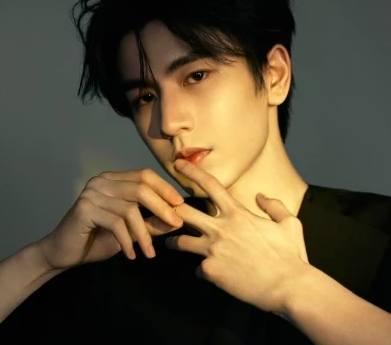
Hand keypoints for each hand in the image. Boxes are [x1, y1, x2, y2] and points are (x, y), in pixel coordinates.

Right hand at [38, 169, 183, 270]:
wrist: (63, 253)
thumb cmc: (98, 239)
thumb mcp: (131, 230)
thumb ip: (151, 222)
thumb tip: (177, 220)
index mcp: (113, 179)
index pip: (144, 175)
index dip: (164, 188)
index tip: (180, 204)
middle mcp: (102, 181)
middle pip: (140, 188)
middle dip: (162, 207)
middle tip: (177, 224)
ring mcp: (91, 193)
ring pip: (130, 209)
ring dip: (144, 234)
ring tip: (150, 253)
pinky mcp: (84, 208)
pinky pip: (116, 224)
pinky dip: (127, 241)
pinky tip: (131, 255)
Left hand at [165, 159, 309, 314]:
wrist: (289, 287)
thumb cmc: (290, 254)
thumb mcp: (289, 223)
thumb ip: (274, 206)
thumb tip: (260, 196)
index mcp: (237, 213)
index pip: (210, 185)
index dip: (192, 172)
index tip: (179, 165)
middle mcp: (220, 228)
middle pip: (183, 212)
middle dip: (170, 208)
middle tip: (162, 208)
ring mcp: (213, 250)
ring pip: (181, 241)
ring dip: (174, 241)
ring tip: (171, 243)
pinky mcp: (211, 271)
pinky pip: (197, 269)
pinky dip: (201, 270)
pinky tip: (205, 273)